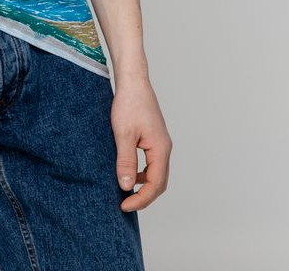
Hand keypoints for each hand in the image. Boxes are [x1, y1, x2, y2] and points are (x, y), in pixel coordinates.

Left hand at [111, 76, 171, 211]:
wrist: (133, 82)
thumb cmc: (129, 104)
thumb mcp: (123, 134)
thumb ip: (126, 161)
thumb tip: (126, 186)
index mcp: (160, 149)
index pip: (155, 184)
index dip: (141, 199)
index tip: (124, 206)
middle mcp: (164, 148)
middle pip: (159, 182)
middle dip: (144, 196)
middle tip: (125, 204)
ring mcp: (160, 143)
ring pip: (156, 173)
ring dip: (144, 185)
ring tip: (125, 191)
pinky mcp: (153, 138)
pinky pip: (152, 163)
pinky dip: (142, 173)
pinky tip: (128, 172)